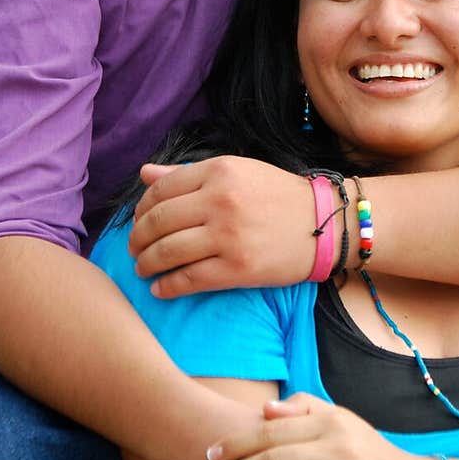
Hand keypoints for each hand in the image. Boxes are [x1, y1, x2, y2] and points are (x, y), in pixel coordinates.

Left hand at [128, 158, 320, 296]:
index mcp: (218, 171)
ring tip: (142, 269)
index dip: (141, 209)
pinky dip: (167, 287)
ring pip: (167, 252)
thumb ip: (188, 173)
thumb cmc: (279, 195)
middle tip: (133, 249)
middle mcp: (220, 201)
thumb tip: (144, 174)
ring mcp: (228, 236)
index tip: (137, 221)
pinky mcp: (238, 268)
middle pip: (158, 222)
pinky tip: (160, 289)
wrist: (325, 223)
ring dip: (146, 263)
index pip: (160, 190)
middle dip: (137, 239)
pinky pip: (189, 279)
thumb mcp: (237, 171)